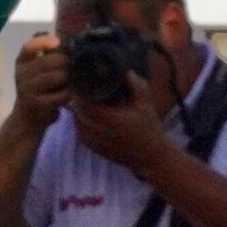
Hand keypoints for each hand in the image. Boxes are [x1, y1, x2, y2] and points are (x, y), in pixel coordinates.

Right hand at [10, 33, 73, 131]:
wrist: (27, 119)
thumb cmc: (37, 90)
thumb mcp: (37, 70)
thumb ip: (47, 53)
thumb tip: (60, 37)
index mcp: (21, 63)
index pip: (28, 47)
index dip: (43, 42)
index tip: (57, 41)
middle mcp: (21, 75)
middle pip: (47, 62)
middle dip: (64, 62)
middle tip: (73, 65)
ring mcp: (27, 90)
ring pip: (55, 77)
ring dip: (67, 77)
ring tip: (71, 80)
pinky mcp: (37, 104)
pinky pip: (59, 95)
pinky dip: (67, 93)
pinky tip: (68, 94)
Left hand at [67, 53, 173, 171]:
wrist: (150, 156)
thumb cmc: (149, 128)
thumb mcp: (146, 104)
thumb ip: (136, 85)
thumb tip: (125, 70)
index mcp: (110, 120)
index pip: (84, 103)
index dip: (80, 92)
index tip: (82, 81)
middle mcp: (99, 132)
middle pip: (77, 112)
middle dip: (77, 100)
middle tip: (80, 88)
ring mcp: (95, 142)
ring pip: (76, 122)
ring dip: (78, 111)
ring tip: (83, 99)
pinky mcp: (94, 148)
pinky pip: (79, 132)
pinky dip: (80, 122)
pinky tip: (87, 114)